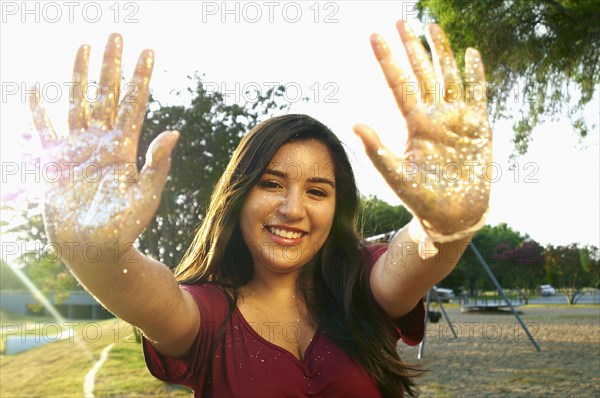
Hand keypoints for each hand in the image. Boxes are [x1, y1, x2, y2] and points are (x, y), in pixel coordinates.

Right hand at [29, 33, 178, 255]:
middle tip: (116, 34)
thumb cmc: (124, 228)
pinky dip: (39, 113)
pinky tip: (37, 90)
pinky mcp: (55, 163)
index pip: (133, 105)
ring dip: (80, 76)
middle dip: (111, 66)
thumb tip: (175, 133)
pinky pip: (45, 132)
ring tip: (84, 46)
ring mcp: (78, 150)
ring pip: (78, 104)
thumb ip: (157, 165)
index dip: (140, 78)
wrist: (94, 250)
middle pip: (106, 95)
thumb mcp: (145, 197)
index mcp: (124, 149)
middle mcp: (102, 143)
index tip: (148, 51)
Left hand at [354, 22, 491, 238]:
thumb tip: (354, 124)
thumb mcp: (397, 177)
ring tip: (432, 27)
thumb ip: (378, 151)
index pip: (398, 84)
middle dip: (411, 48)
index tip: (374, 36)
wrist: (453, 215)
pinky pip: (478, 94)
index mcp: (414, 125)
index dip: (387, 61)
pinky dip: (476, 74)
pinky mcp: (479, 126)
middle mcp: (434, 116)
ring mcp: (457, 118)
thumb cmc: (422, 199)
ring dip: (442, 53)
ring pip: (449, 77)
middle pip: (422, 74)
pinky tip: (471, 53)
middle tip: (400, 21)